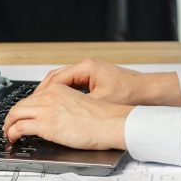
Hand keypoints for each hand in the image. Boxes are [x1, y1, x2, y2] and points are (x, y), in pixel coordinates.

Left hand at [2, 83, 134, 149]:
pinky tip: (12, 139)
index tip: (21, 116)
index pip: (33, 97)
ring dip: (8, 125)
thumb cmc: (103, 118)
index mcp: (58, 90)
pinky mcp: (46, 125)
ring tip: (8, 134)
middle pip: (20, 104)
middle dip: (11, 117)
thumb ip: (64, 106)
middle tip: (9, 126)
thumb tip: (56, 118)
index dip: (23, 109)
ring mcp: (46, 110)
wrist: (111, 123)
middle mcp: (49, 96)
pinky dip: (11, 133)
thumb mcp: (79, 104)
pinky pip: (19, 127)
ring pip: (15, 114)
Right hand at [35, 58, 180, 106]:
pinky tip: (60, 106)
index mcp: (85, 68)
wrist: (148, 91)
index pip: (55, 79)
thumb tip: (61, 112)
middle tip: (32, 107)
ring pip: (63, 82)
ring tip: (42, 108)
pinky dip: (63, 95)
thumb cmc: (129, 93)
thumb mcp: (101, 102)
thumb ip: (79, 105)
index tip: (33, 104)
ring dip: (52, 94)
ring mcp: (89, 72)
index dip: (42, 93)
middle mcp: (86, 67)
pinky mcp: (94, 79)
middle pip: (55, 79)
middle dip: (43, 93)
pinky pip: (72, 85)